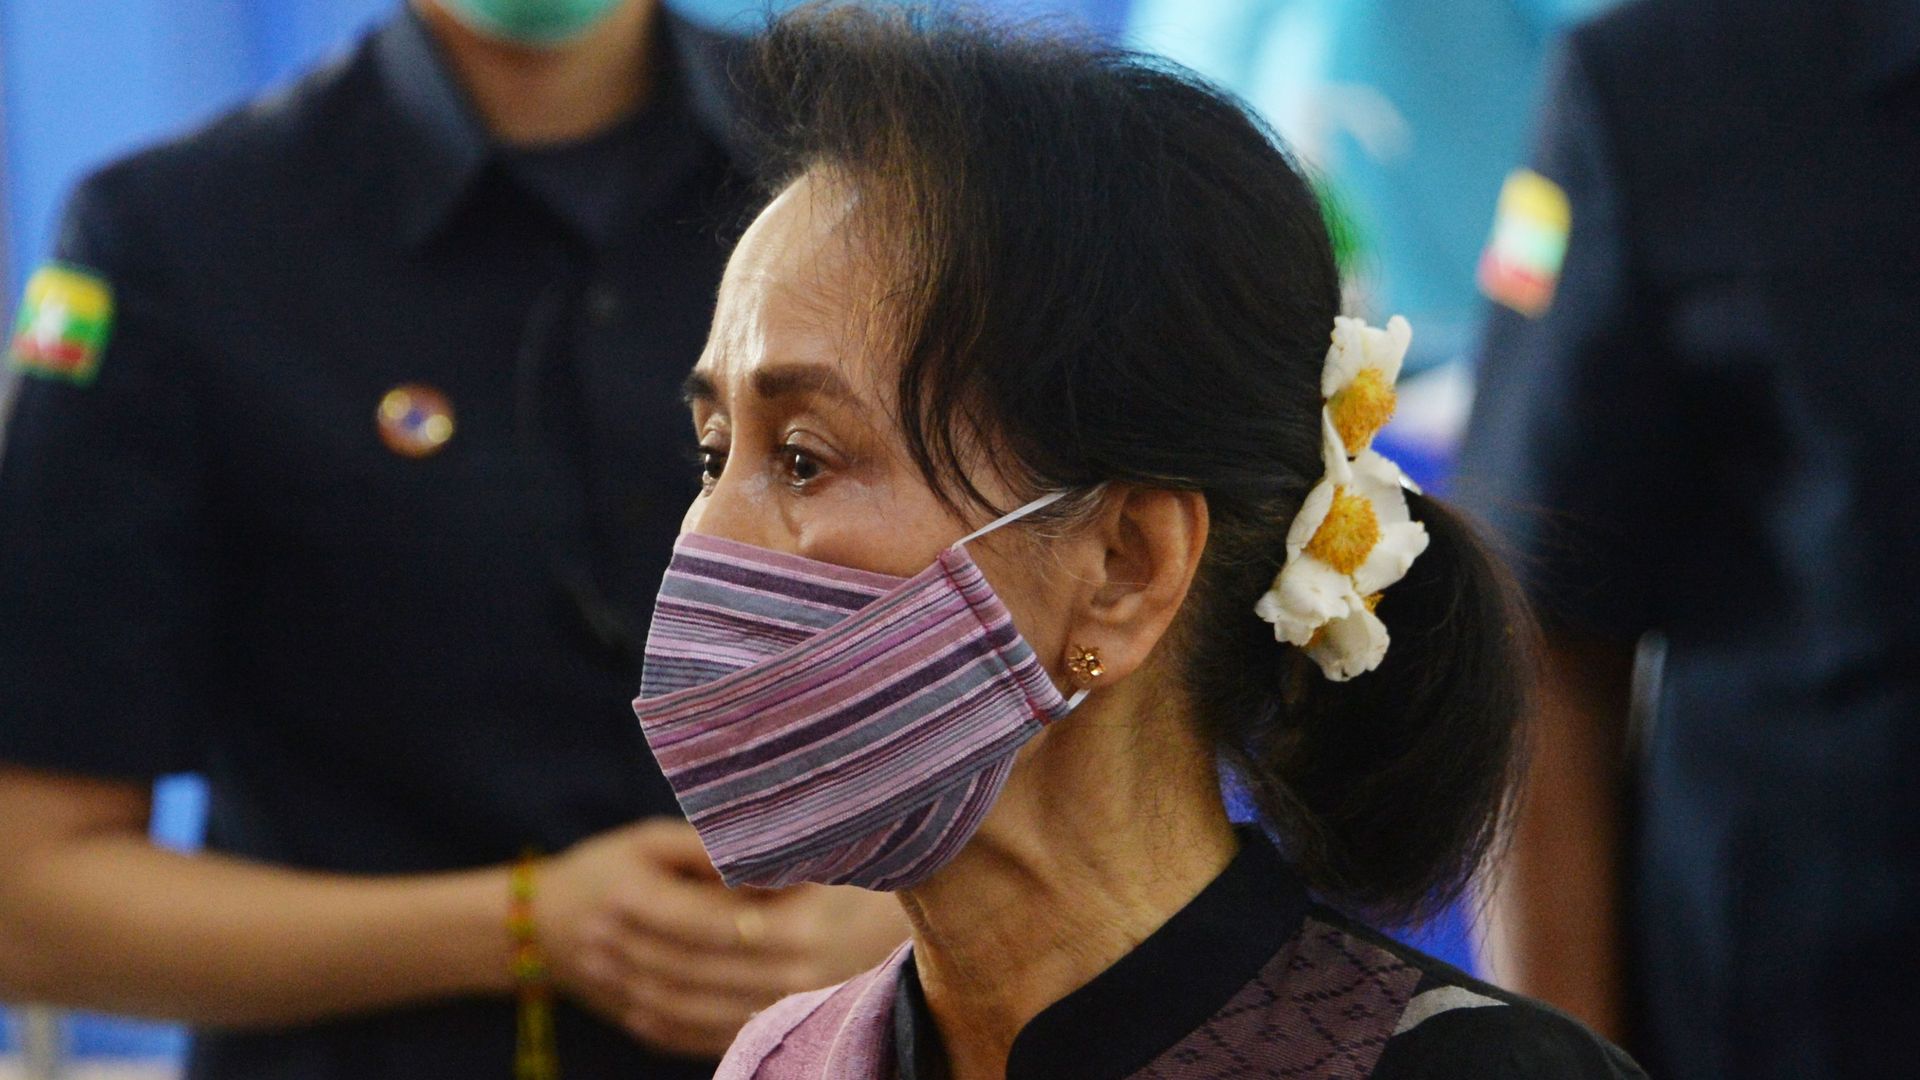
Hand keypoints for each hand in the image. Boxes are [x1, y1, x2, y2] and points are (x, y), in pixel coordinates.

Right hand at [535, 818, 909, 1059]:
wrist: (539, 925)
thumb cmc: (608, 867)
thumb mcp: (649, 841)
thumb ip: (705, 850)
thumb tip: (763, 855)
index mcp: (630, 898)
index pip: (709, 916)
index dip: (762, 911)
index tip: (813, 895)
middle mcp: (624, 951)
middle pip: (714, 966)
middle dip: (775, 954)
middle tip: (832, 938)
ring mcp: (625, 994)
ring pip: (706, 1008)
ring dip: (761, 997)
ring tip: (817, 979)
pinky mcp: (635, 1023)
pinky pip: (690, 1034)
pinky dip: (733, 1027)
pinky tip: (776, 1012)